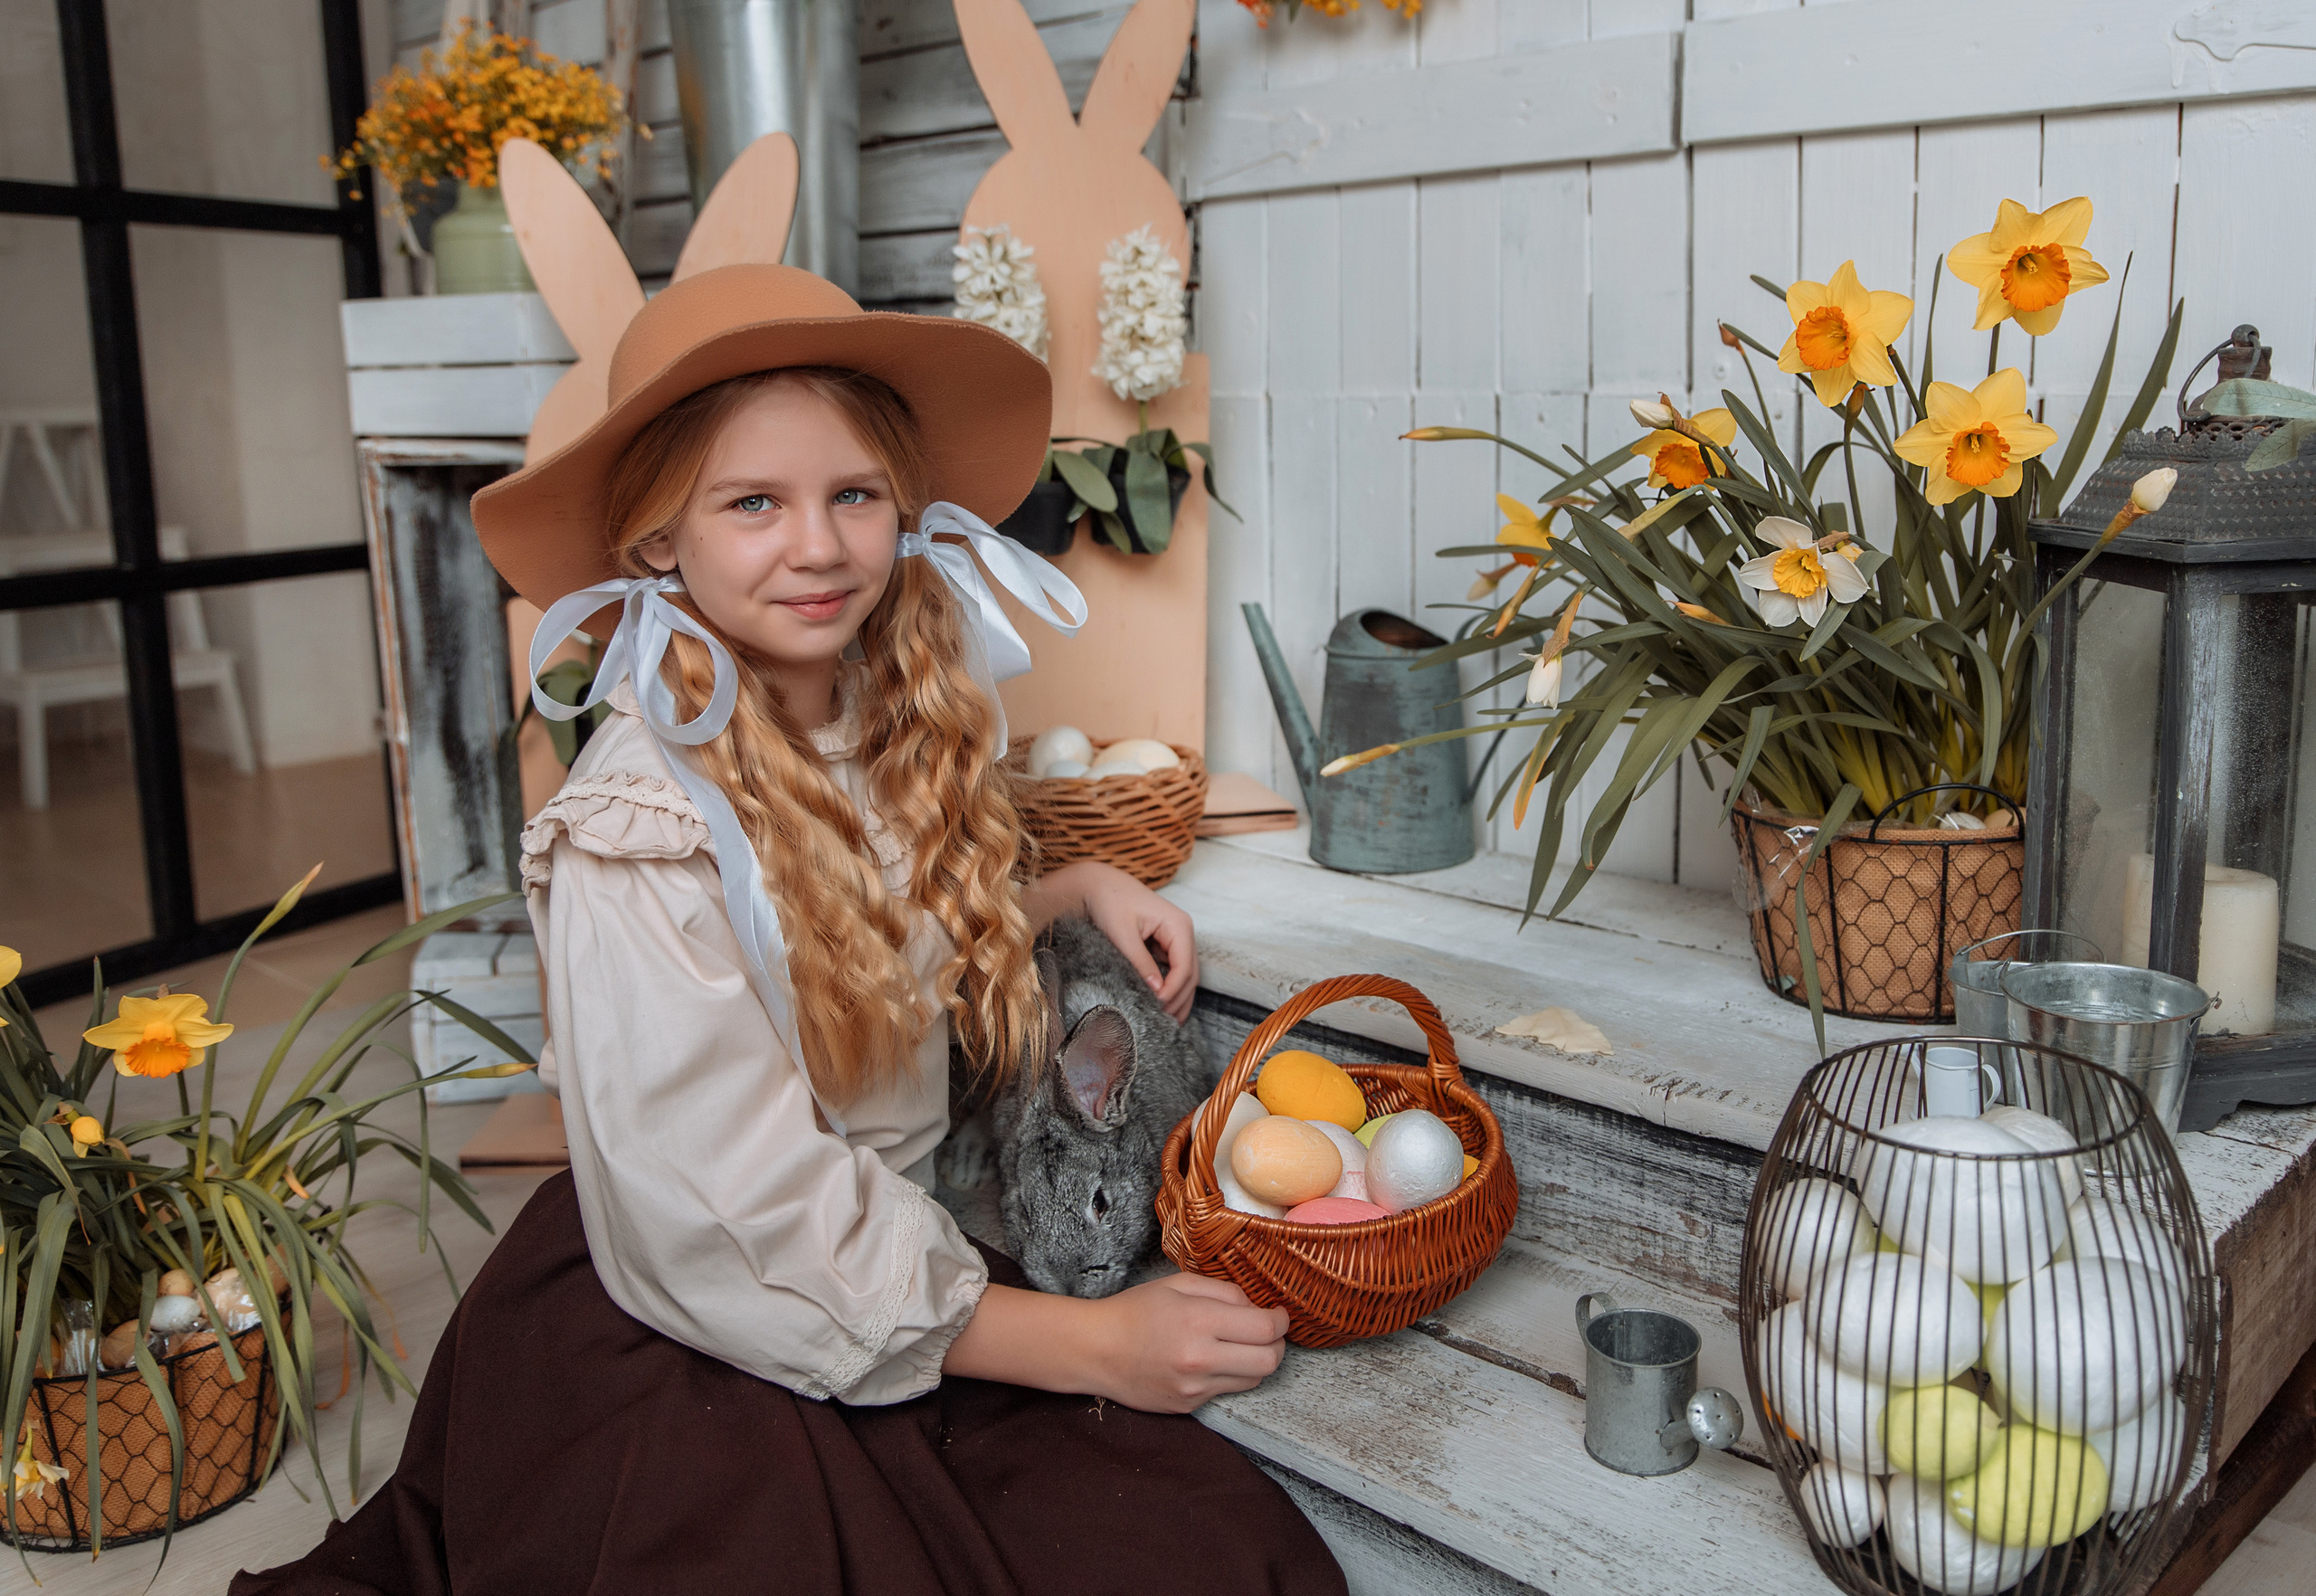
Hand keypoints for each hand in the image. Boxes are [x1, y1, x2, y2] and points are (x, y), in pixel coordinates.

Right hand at [942, 1274, 1287, 1411]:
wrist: (1096, 1350)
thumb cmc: (1134, 1311)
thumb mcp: (1177, 1285)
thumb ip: (1223, 1292)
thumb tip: (1257, 1307)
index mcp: (1198, 1322)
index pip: (1265, 1328)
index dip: (1280, 1320)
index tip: (1277, 1313)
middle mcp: (1200, 1359)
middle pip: (1269, 1361)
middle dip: (1278, 1344)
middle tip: (1268, 1332)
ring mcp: (1195, 1388)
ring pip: (1254, 1380)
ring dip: (1257, 1362)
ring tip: (1241, 1345)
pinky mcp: (1190, 1406)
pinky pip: (1228, 1391)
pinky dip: (1231, 1375)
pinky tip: (1214, 1360)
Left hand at [1022, 861, 1198, 1021]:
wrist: (1099, 884)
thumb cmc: (1110, 903)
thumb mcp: (1122, 934)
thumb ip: (1140, 962)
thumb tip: (1157, 991)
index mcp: (1178, 925)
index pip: (1184, 966)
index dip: (1173, 990)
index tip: (1158, 1007)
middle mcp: (1183, 931)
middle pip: (1191, 974)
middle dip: (1179, 999)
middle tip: (1163, 1023)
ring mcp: (1177, 938)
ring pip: (1186, 975)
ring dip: (1179, 998)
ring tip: (1168, 1023)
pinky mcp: (1166, 944)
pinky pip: (1175, 971)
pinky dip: (1171, 989)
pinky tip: (1164, 1007)